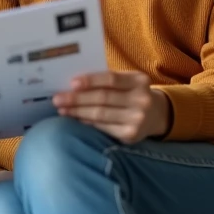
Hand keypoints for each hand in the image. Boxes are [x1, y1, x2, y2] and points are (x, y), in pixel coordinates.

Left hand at [52, 71, 170, 144]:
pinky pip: (103, 127)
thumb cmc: (132, 93)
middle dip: (77, 99)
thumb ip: (107, 80)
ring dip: (77, 112)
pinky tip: (76, 119)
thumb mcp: (128, 81)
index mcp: (139, 80)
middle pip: (103, 98)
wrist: (157, 114)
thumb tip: (73, 84)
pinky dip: (87, 123)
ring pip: (100, 114)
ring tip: (62, 109)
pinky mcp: (131, 135)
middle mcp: (141, 100)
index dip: (90, 81)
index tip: (71, 83)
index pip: (111, 79)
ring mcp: (137, 119)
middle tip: (57, 98)